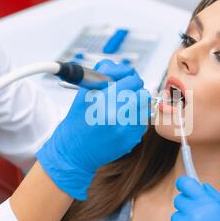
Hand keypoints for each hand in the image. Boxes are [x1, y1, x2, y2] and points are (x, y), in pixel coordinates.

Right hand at [36, 60, 149, 200]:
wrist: (74, 152)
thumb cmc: (78, 121)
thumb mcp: (84, 92)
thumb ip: (103, 74)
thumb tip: (123, 68)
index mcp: (104, 100)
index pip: (132, 80)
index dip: (129, 78)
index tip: (124, 81)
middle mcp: (117, 115)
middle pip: (143, 93)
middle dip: (135, 91)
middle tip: (126, 94)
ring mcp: (126, 129)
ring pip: (145, 108)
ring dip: (137, 106)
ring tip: (123, 109)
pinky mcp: (132, 140)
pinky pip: (143, 123)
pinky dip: (135, 120)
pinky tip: (121, 123)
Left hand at [163, 176, 219, 220]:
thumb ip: (216, 198)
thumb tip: (203, 185)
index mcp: (209, 205)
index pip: (186, 183)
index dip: (183, 183)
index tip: (183, 185)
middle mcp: (195, 213)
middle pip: (178, 200)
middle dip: (185, 207)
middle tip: (197, 219)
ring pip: (174, 217)